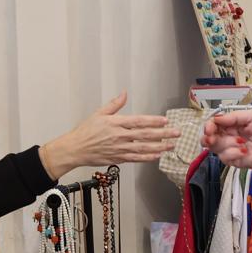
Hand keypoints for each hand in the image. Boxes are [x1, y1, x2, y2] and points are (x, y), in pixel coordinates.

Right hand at [39, 92, 177, 177]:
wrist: (75, 149)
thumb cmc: (85, 131)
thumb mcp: (99, 114)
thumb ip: (114, 105)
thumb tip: (124, 93)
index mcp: (116, 123)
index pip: (139, 121)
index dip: (153, 121)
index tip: (165, 121)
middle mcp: (120, 136)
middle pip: (146, 135)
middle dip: (163, 134)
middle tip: (177, 133)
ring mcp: (120, 149)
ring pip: (144, 148)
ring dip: (160, 147)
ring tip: (172, 145)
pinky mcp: (119, 159)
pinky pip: (136, 158)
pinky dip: (148, 157)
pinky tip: (158, 155)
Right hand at [202, 110, 251, 173]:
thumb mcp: (251, 116)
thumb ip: (232, 116)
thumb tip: (216, 118)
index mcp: (230, 125)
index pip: (213, 125)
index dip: (209, 126)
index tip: (210, 128)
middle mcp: (227, 137)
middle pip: (208, 137)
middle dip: (208, 137)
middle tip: (212, 137)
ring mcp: (229, 149)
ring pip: (215, 147)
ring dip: (227, 143)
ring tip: (242, 141)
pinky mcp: (232, 161)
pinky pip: (224, 156)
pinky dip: (234, 152)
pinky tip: (244, 150)